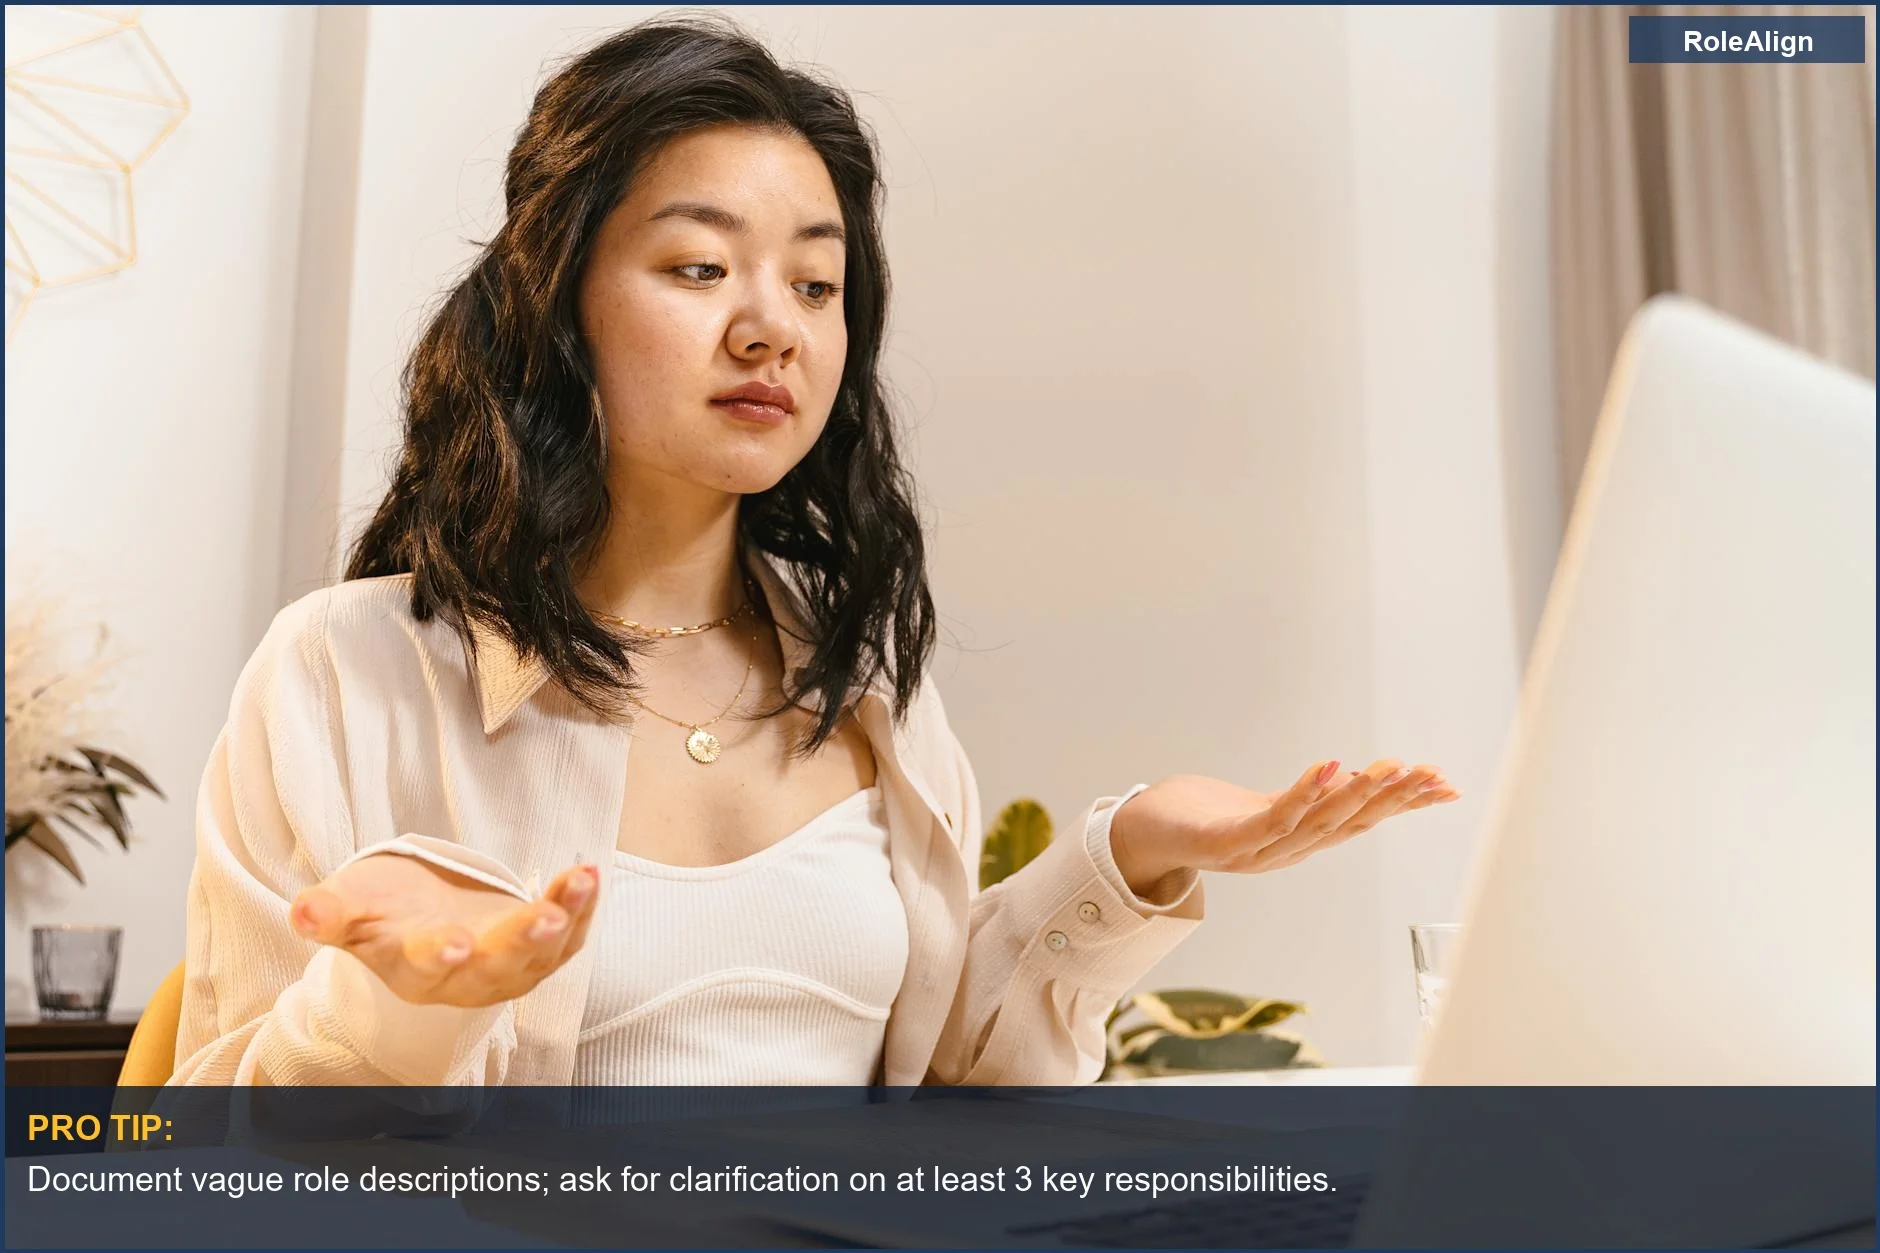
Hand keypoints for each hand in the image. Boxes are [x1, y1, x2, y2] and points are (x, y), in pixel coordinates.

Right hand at [289, 855, 598, 1008]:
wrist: (419, 917)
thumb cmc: (381, 910)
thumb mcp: (348, 906)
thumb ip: (327, 912)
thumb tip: (302, 912)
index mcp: (411, 970)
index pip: (424, 967)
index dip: (437, 956)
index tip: (452, 942)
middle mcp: (465, 978)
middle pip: (495, 967)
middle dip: (520, 942)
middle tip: (543, 918)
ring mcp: (507, 969)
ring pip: (541, 954)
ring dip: (565, 917)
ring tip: (581, 880)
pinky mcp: (539, 952)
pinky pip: (568, 937)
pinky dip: (581, 907)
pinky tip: (589, 875)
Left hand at [1109, 760, 1460, 894]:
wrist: (1142, 833)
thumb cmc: (1206, 815)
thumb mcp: (1269, 803)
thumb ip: (1311, 798)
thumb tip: (1353, 776)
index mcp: (1300, 840)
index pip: (1363, 820)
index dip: (1405, 805)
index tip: (1446, 784)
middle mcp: (1285, 851)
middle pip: (1349, 824)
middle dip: (1394, 799)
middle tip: (1432, 774)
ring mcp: (1257, 850)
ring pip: (1318, 824)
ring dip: (1358, 794)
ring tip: (1390, 767)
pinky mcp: (1226, 842)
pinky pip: (1271, 818)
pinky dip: (1302, 794)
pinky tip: (1327, 767)